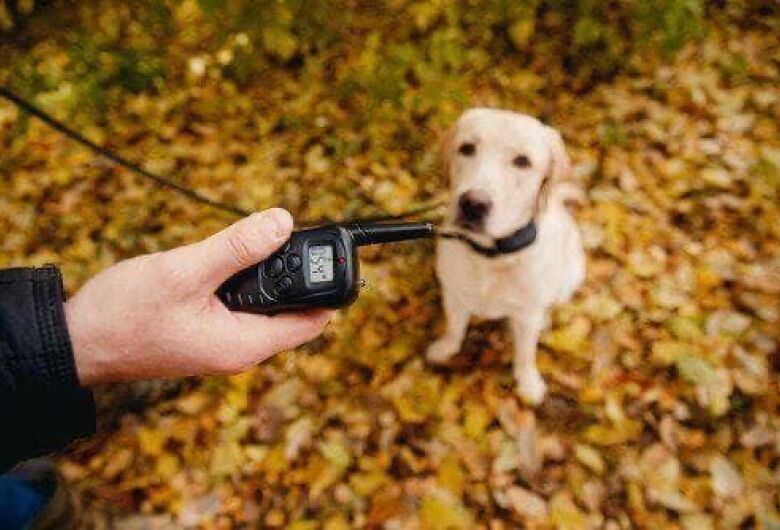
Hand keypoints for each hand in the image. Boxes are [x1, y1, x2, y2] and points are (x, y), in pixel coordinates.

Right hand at [65, 208, 330, 384]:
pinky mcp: (206, 333)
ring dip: (261, 273)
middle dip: (289, 272)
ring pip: (264, 304)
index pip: (314, 320)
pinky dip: (238, 280)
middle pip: (293, 310)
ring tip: (239, 246)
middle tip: (271, 237)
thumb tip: (283, 221)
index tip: (323, 250)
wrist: (76, 341)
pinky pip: (239, 304)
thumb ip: (237, 247)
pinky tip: (216, 262)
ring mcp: (222, 343)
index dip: (326, 286)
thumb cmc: (124, 314)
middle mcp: (240, 350)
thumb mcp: (185, 272)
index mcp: (245, 344)